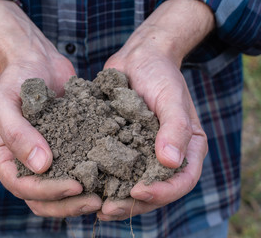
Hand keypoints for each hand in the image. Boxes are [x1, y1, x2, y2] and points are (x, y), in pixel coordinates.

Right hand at [0, 0, 101, 216]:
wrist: (37, 61)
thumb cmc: (16, 79)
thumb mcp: (6, 102)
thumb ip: (17, 133)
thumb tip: (41, 166)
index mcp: (4, 159)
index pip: (22, 186)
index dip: (47, 192)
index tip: (75, 186)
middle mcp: (24, 165)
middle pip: (42, 199)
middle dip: (68, 204)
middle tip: (97, 201)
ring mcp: (45, 159)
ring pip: (60, 192)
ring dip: (81, 198)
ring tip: (106, 196)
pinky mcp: (65, 150)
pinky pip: (76, 169)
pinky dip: (91, 177)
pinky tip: (112, 175)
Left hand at [97, 0, 212, 220]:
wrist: (138, 58)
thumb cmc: (160, 74)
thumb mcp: (171, 97)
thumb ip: (176, 128)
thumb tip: (170, 161)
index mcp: (186, 148)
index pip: (182, 180)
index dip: (163, 192)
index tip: (139, 192)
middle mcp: (164, 156)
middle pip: (154, 190)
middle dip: (132, 203)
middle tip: (107, 210)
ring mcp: (142, 153)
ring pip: (131, 183)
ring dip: (114, 197)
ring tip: (92, 205)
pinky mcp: (121, 146)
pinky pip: (113, 167)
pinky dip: (101, 178)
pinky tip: (82, 183)